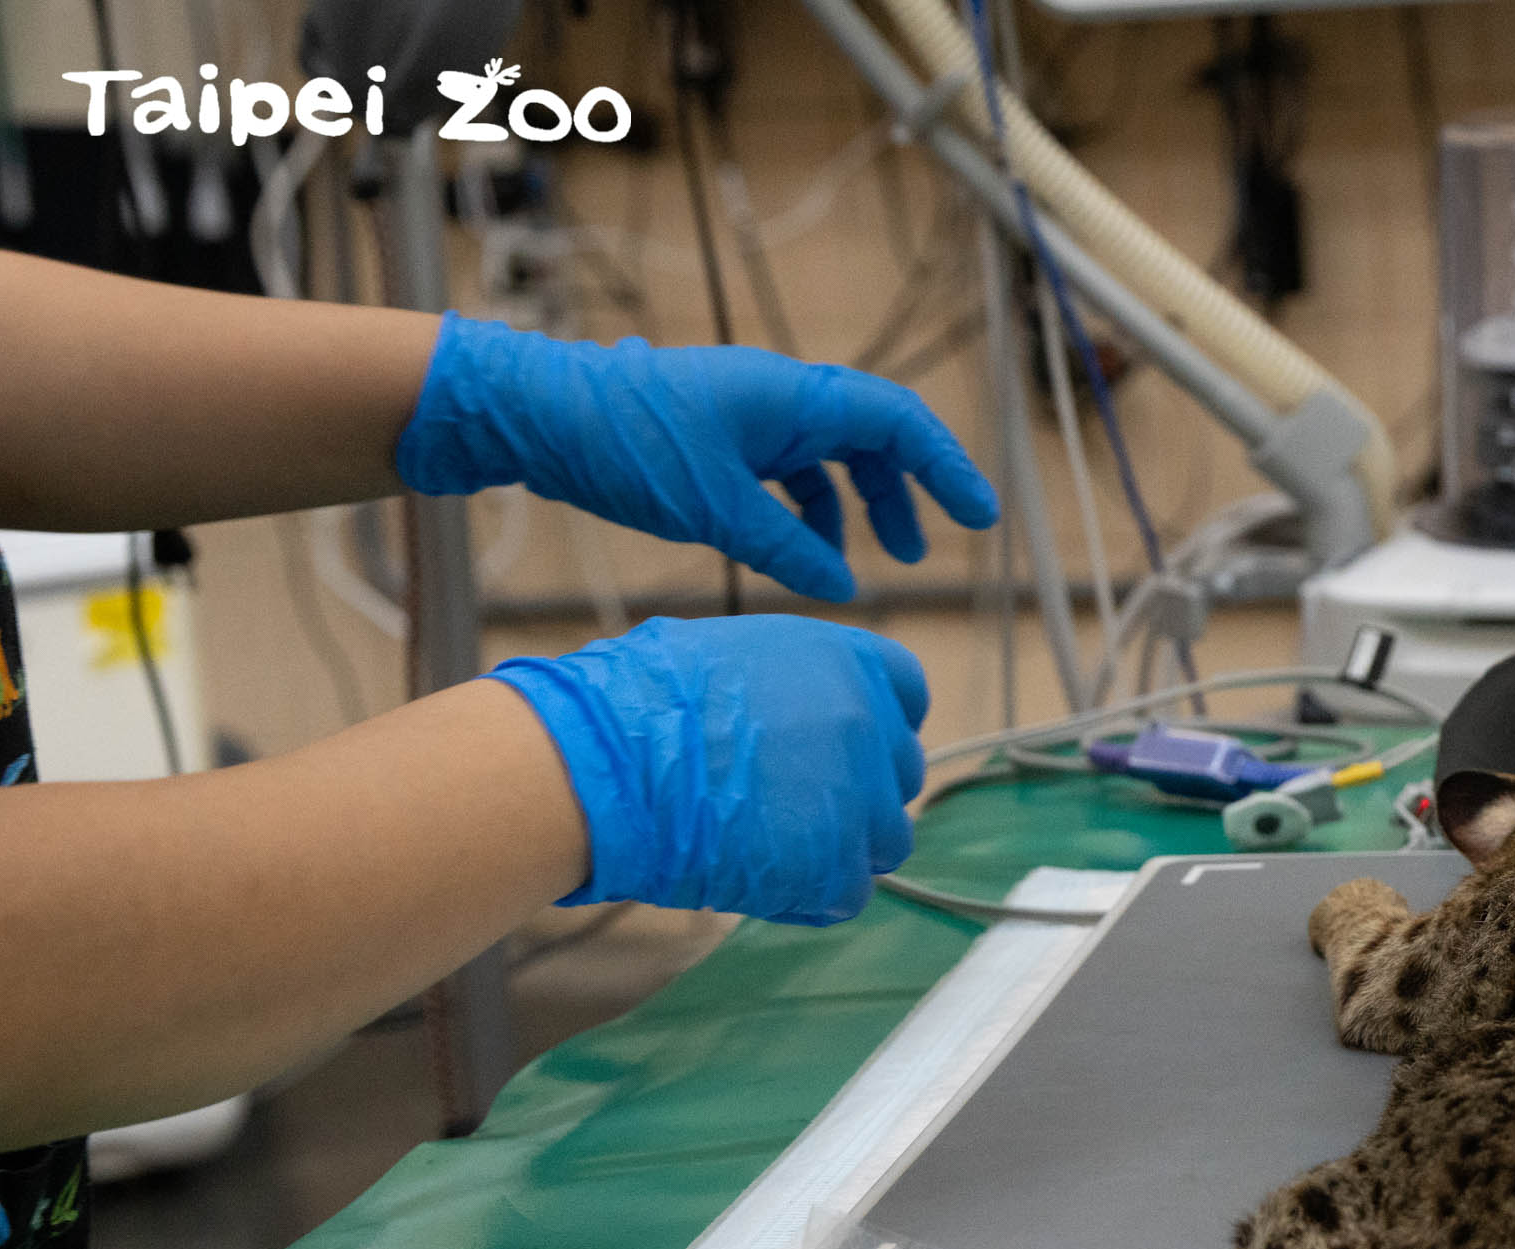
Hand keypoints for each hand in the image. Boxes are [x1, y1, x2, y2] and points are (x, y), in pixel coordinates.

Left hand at [396, 314, 998, 600]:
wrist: (538, 414)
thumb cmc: (623, 443)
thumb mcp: (715, 509)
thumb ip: (786, 548)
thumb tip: (841, 583)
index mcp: (792, 398)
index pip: (896, 423)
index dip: (943, 467)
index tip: (977, 514)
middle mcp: (780, 401)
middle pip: (870, 440)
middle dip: (905, 493)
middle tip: (923, 548)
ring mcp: (751, 418)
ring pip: (829, 461)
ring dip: (856, 509)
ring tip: (871, 563)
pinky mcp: (722, 440)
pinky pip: (787, 475)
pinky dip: (807, 515)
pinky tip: (806, 559)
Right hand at [489, 616, 928, 924]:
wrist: (605, 766)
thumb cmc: (638, 701)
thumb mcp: (729, 652)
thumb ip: (788, 681)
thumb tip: (789, 703)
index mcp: (848, 661)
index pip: (907, 692)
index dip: (878, 722)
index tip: (847, 745)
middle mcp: (869, 725)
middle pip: (899, 771)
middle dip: (858, 789)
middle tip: (796, 803)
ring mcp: (859, 799)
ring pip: (886, 838)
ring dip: (842, 846)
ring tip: (776, 848)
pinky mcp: (835, 866)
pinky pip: (848, 893)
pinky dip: (811, 894)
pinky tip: (764, 883)